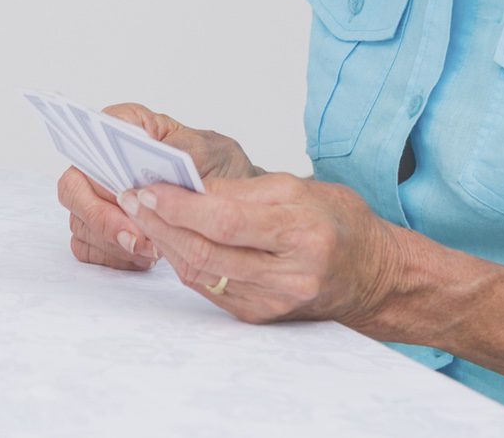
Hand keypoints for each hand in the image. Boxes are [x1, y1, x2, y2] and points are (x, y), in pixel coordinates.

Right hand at [57, 103, 258, 271]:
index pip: (92, 138)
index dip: (99, 164)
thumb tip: (162, 156)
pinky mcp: (98, 229)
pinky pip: (86, 247)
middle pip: (74, 187)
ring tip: (152, 250)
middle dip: (102, 217)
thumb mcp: (211, 151)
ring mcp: (96, 196)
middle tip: (136, 238)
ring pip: (80, 222)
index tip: (123, 190)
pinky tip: (143, 257)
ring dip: (112, 242)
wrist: (230, 204)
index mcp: (126, 126)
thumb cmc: (215, 169)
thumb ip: (185, 150)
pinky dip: (112, 256)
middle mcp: (102, 160)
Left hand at [119, 173, 405, 327]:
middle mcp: (289, 275)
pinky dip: (184, 262)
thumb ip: (241, 190)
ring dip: (165, 243)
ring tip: (142, 216)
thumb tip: (186, 186)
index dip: (180, 205)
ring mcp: (273, 302)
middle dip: (161, 224)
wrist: (372, 274)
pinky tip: (169, 240)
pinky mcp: (260, 316)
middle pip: (207, 251)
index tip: (149, 187)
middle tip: (132, 199)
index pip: (225, 220)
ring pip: (202, 273)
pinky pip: (210, 288)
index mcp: (302, 234)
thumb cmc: (338, 223)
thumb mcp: (298, 188)